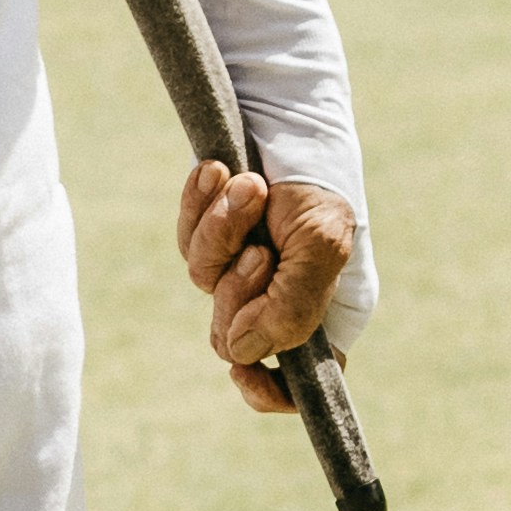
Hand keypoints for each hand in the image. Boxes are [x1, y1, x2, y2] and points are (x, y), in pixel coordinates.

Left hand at [176, 162, 358, 411]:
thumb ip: (289, 310)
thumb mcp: (321, 247)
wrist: (285, 117)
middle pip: (234, 336)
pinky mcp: (212, 237)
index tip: (241, 374)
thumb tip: (241, 352)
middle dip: (239, 288)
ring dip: (223, 231)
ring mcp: (243, 269)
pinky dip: (200, 204)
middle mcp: (281, 300)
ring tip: (249, 187)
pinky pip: (187, 240)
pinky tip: (217, 170)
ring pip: (206, 282)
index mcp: (322, 314)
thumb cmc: (320, 184)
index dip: (267, 393)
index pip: (298, 386)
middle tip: (260, 251)